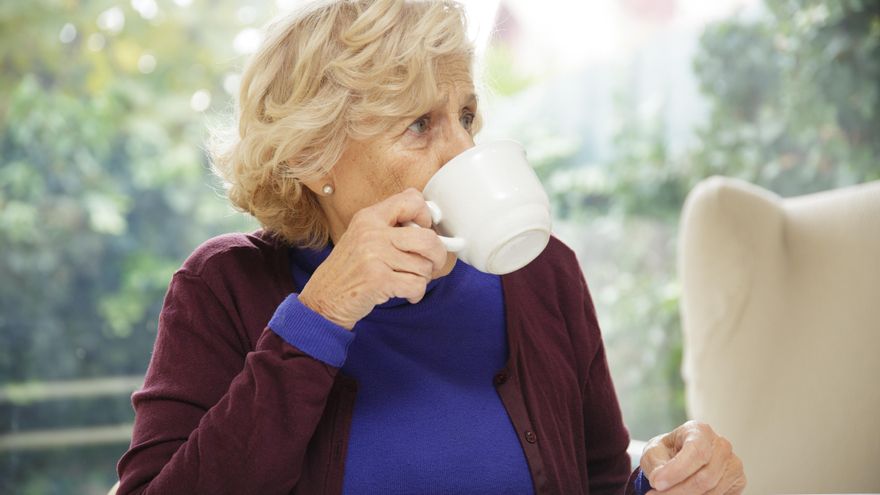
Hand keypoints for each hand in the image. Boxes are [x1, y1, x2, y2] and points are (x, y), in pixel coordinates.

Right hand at [298, 188, 448, 328]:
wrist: (323, 299)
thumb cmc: (349, 270)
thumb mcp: (363, 237)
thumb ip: (391, 226)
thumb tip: (430, 222)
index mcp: (369, 217)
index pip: (412, 199)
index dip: (426, 216)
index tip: (423, 231)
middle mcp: (372, 232)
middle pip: (428, 238)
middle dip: (437, 255)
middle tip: (432, 264)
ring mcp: (374, 256)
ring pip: (424, 265)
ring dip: (423, 278)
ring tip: (408, 281)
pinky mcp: (378, 279)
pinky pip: (417, 285)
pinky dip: (416, 293)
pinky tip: (405, 294)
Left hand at [640, 420, 745, 493]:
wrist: (679, 459)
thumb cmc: (666, 453)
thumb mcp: (653, 453)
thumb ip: (655, 464)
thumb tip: (660, 480)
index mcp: (700, 430)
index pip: (696, 452)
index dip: (677, 471)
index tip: (657, 484)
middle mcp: (721, 445)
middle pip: (705, 477)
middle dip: (678, 491)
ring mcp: (733, 463)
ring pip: (712, 491)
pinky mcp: (738, 481)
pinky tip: (685, 493)